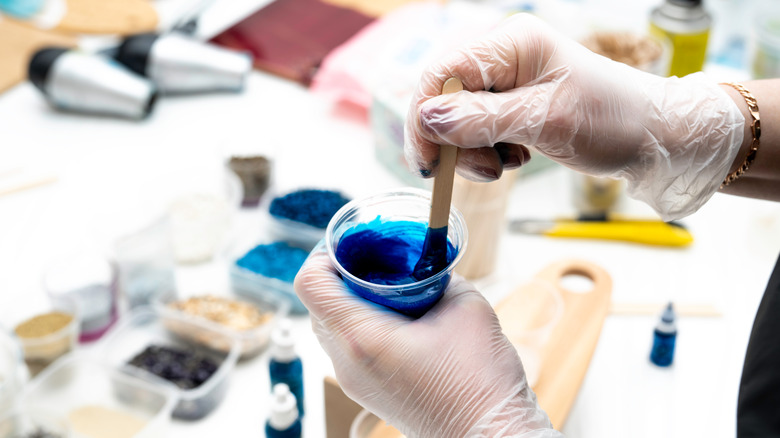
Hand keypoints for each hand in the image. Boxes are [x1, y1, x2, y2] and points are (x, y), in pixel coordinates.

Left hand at [294, 248, 562, 436]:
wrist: (489, 436)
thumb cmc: (480, 379)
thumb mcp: (465, 305)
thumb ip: (437, 275)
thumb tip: (424, 262)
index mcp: (361, 337)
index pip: (310, 283)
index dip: (324, 254)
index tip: (352, 244)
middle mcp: (346, 362)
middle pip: (318, 303)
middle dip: (342, 275)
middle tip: (377, 260)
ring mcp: (354, 381)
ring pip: (331, 326)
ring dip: (353, 300)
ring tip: (392, 289)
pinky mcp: (367, 391)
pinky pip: (348, 347)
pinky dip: (364, 324)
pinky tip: (401, 318)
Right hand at [404, 13, 743, 219]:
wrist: (654, 138)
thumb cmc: (613, 120)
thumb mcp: (546, 121)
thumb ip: (482, 119)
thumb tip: (426, 118)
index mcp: (512, 43)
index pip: (442, 74)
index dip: (425, 119)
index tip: (430, 166)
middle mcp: (504, 57)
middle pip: (444, 99)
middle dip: (454, 142)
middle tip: (486, 170)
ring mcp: (507, 82)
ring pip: (457, 120)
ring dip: (473, 151)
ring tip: (510, 163)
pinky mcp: (512, 105)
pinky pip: (477, 130)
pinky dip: (487, 151)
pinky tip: (516, 156)